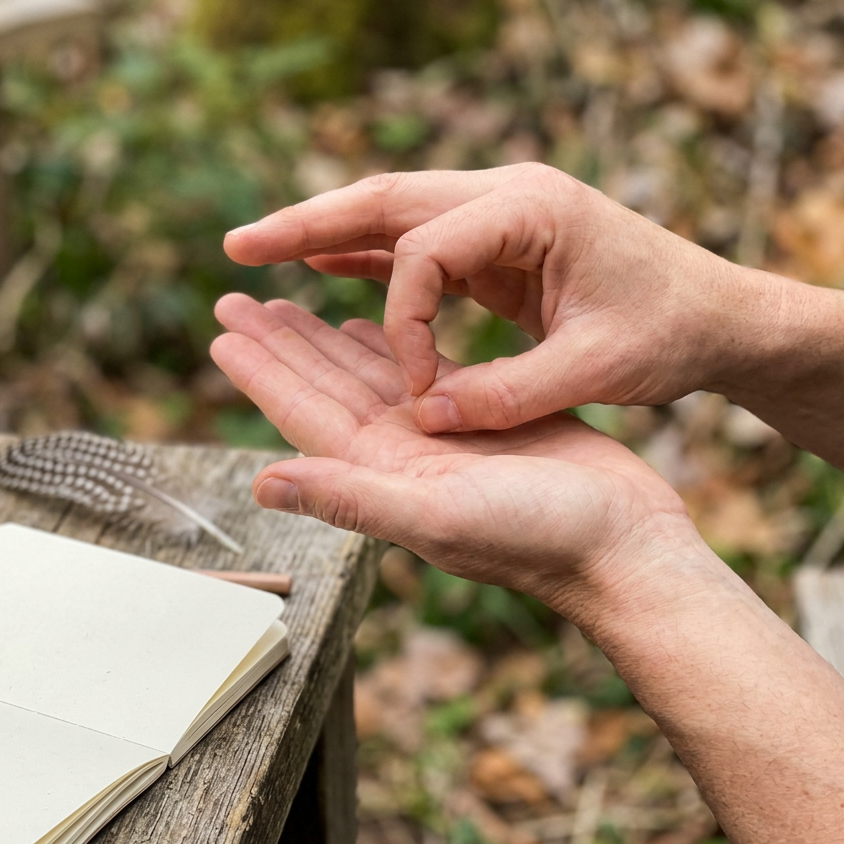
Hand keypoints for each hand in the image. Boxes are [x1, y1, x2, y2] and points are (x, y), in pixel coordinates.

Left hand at [209, 293, 706, 624]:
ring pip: (366, 373)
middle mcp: (401, 454)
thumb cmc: (540, 538)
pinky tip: (367, 325)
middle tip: (236, 300)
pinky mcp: (480, 415)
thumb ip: (352, 498)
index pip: (304, 414)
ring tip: (288, 305)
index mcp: (383, 472)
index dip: (261, 371)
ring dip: (325, 340)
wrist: (621, 543)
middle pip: (324, 386)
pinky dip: (390, 346)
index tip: (222, 328)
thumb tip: (261, 483)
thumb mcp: (439, 517)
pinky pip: (419, 369)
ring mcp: (439, 435)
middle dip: (280, 343)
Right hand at [223, 164, 765, 433]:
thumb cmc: (672, 334)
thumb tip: (426, 416)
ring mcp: (504, 212)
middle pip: (388, 199)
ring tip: (260, 252)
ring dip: (327, 233)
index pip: (426, 251)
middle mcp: (510, 196)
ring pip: (395, 212)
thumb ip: (511, 395)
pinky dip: (371, 252)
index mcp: (533, 211)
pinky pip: (422, 240)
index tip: (418, 391)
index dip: (404, 323)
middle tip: (240, 248)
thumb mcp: (600, 370)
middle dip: (310, 224)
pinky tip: (327, 267)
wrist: (722, 313)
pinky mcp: (503, 240)